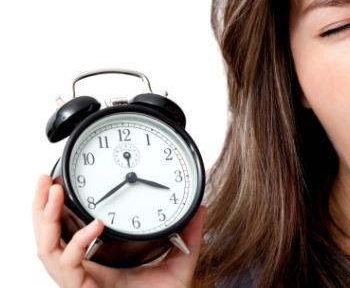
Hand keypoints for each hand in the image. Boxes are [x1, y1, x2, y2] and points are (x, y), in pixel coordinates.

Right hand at [33, 174, 206, 287]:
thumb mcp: (179, 262)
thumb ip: (189, 235)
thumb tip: (200, 208)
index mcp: (98, 258)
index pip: (70, 228)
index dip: (61, 206)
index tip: (63, 181)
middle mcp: (84, 267)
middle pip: (50, 234)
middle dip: (41, 205)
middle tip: (46, 179)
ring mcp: (80, 279)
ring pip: (47, 247)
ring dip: (46, 217)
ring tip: (53, 192)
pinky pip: (68, 266)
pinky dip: (76, 243)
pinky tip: (94, 226)